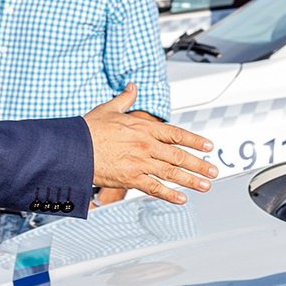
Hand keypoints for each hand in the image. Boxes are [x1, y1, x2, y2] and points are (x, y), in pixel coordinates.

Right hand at [84, 84, 215, 203]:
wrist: (72, 147)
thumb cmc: (88, 130)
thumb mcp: (109, 108)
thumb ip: (125, 98)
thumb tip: (132, 86)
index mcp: (143, 127)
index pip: (177, 133)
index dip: (195, 140)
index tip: (208, 146)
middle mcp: (146, 145)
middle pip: (179, 155)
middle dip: (199, 164)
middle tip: (213, 171)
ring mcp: (139, 162)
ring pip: (171, 172)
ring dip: (191, 180)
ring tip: (205, 185)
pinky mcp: (130, 178)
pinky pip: (154, 188)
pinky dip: (169, 194)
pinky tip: (181, 199)